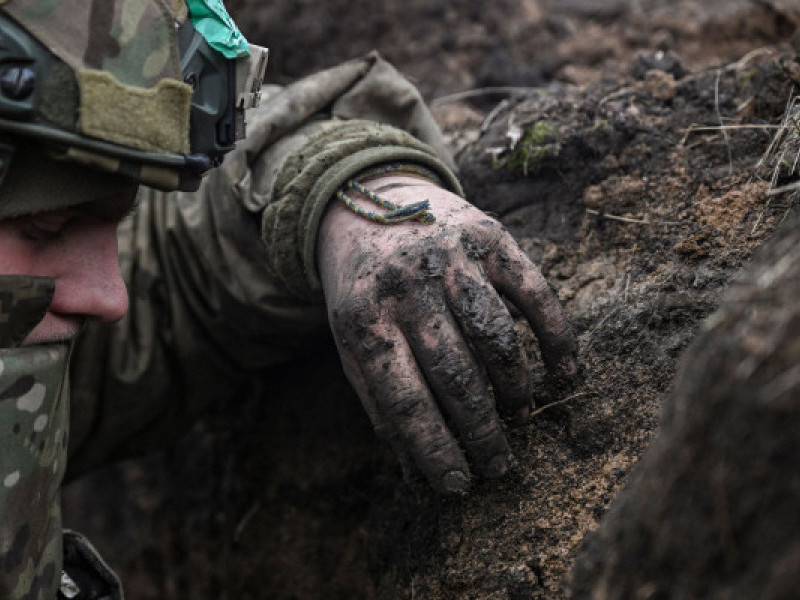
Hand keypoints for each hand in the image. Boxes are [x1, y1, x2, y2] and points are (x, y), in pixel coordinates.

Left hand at [317, 175, 576, 493]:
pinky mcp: (489, 237)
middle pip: (456, 375)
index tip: (457, 486)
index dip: (433, 449)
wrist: (366, 201)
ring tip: (520, 418)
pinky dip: (556, 338)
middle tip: (501, 465)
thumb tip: (416, 469)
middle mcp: (407, 286)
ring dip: (516, 389)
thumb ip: (379, 397)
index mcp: (364, 319)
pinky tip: (565, 373)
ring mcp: (450, 258)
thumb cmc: (361, 287)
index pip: (404, 400)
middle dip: (482, 432)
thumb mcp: (350, 339)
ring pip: (497, 338)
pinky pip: (535, 293)